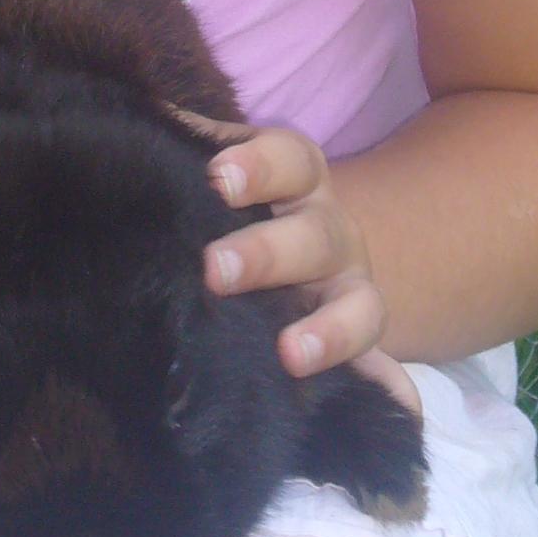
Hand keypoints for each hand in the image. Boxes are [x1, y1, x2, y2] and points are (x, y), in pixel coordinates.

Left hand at [168, 106, 419, 416]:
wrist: (298, 247)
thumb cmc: (237, 203)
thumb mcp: (221, 171)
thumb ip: (184, 145)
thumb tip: (137, 116)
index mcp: (297, 179)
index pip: (291, 158)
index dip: (259, 165)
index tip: (217, 178)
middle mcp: (330, 230)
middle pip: (316, 234)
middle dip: (268, 252)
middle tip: (214, 270)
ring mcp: (350, 290)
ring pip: (359, 304)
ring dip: (330, 331)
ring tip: (290, 354)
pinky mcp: (359, 345)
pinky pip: (388, 373)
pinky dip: (394, 394)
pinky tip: (400, 420)